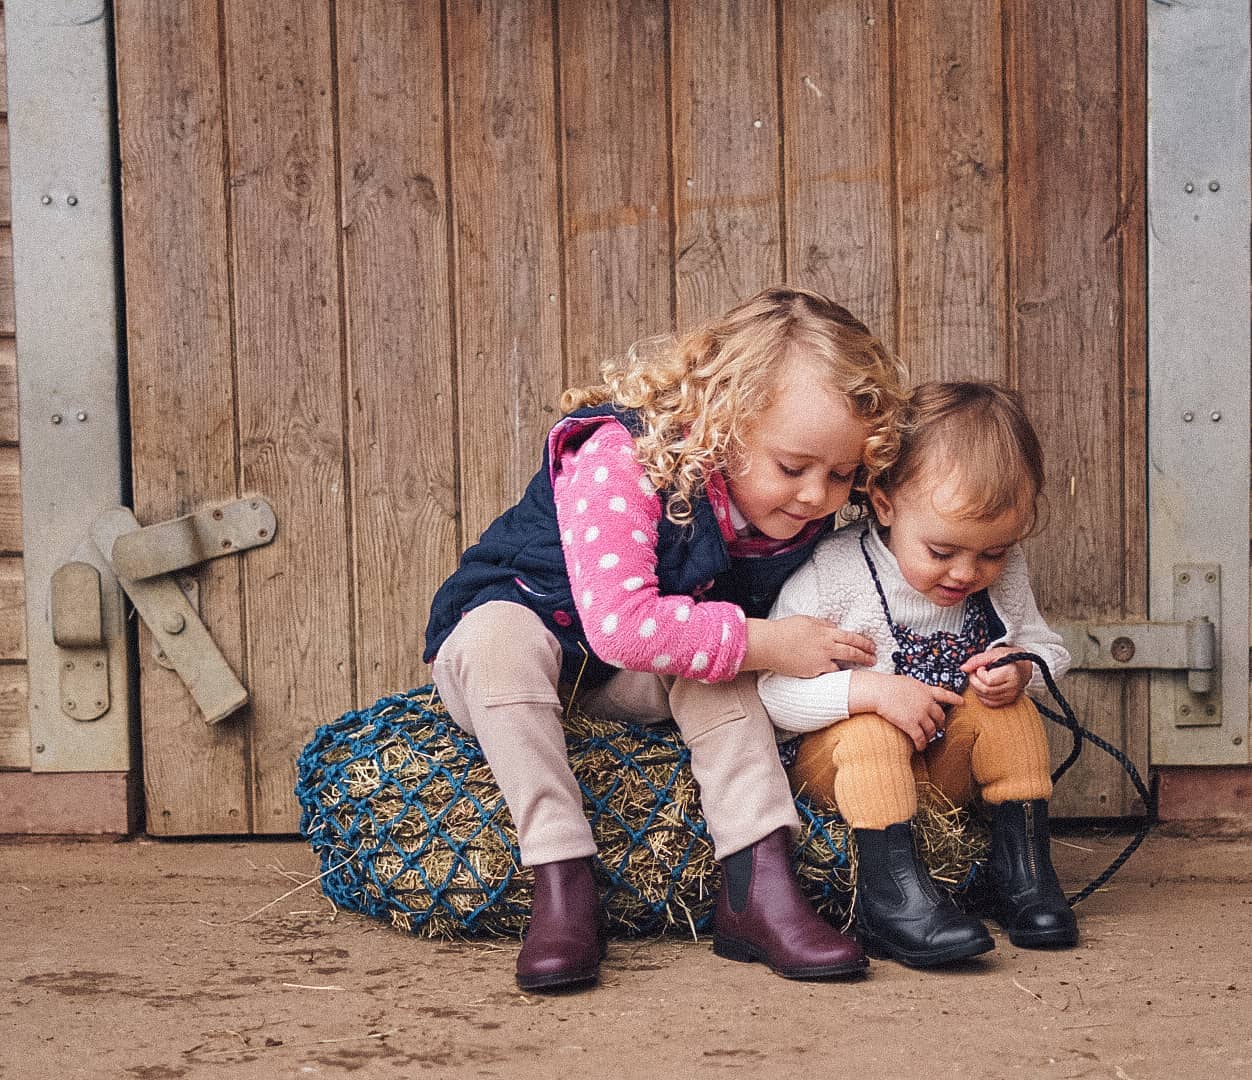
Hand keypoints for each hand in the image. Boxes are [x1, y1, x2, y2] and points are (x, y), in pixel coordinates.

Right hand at [744, 616, 875, 677]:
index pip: (851, 637)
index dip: (864, 642)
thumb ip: (823, 624)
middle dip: (865, 656)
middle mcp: (826, 647)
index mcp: (826, 633)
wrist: (770, 644)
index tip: (872, 646)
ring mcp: (820, 661)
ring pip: (842, 665)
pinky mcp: (812, 672)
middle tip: (874, 659)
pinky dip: (834, 672)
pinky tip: (839, 674)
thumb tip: (834, 627)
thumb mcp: (807, 620)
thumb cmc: (785, 630)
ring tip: (860, 669)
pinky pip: (827, 673)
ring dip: (852, 667)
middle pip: (851, 652)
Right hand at [848, 671, 964, 750]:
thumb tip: (916, 693)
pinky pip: (920, 738)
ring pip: (931, 729)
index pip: (944, 694)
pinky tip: (920, 748)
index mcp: (925, 690)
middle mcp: (926, 702)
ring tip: (928, 739)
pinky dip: (921, 744)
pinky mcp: (911, 724)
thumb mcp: (906, 682)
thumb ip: (915, 690)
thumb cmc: (886, 685)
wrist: (878, 691)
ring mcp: (920, 714)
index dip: (954, 699)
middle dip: (940, 723)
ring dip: (930, 736)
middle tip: (938, 728)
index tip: (962, 702)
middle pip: (939, 716)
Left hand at [961, 647, 1032, 707]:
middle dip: (974, 680)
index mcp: (1012, 674)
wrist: (1022, 666)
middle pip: (985, 690)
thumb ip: (977, 660)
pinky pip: (989, 703)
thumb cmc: (1007, 658)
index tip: (981, 667)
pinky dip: (981, 695)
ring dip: (976, 687)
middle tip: (975, 672)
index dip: (979, 673)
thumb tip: (963, 668)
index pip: (988, 680)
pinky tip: (983, 686)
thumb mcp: (993, 653)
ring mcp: (1010, 696)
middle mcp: (1013, 688)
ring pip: (985, 697)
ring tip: (979, 678)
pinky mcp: (1007, 701)